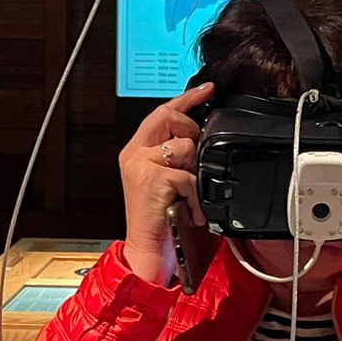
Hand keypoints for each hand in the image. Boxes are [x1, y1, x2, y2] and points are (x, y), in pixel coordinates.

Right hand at [119, 84, 210, 283]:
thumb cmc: (159, 219)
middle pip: (170, 118)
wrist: (147, 250)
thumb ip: (175, 157)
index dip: (186, 99)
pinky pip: (188, 175)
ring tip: (187, 192)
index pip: (161, 113)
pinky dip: (194, 195)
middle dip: (190, 132)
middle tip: (193, 157)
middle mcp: (134, 154)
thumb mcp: (166, 181)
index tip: (206, 89)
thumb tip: (198, 138)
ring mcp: (141, 165)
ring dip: (193, 171)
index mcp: (136, 152)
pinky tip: (188, 208)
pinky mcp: (153, 179)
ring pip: (183, 146)